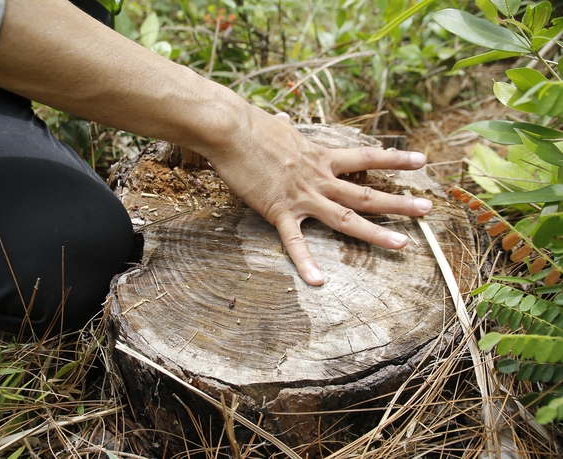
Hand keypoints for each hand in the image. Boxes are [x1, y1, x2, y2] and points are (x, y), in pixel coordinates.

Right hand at [206, 110, 432, 285]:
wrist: (231, 131)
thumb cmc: (253, 126)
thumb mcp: (279, 126)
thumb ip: (286, 127)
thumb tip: (282, 116)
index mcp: (321, 157)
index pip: (366, 157)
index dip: (395, 160)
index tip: (422, 161)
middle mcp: (319, 178)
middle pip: (365, 193)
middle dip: (399, 202)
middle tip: (427, 209)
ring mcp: (303, 196)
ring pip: (345, 217)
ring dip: (375, 232)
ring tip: (403, 244)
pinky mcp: (279, 210)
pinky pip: (295, 241)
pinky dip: (305, 262)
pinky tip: (317, 281)